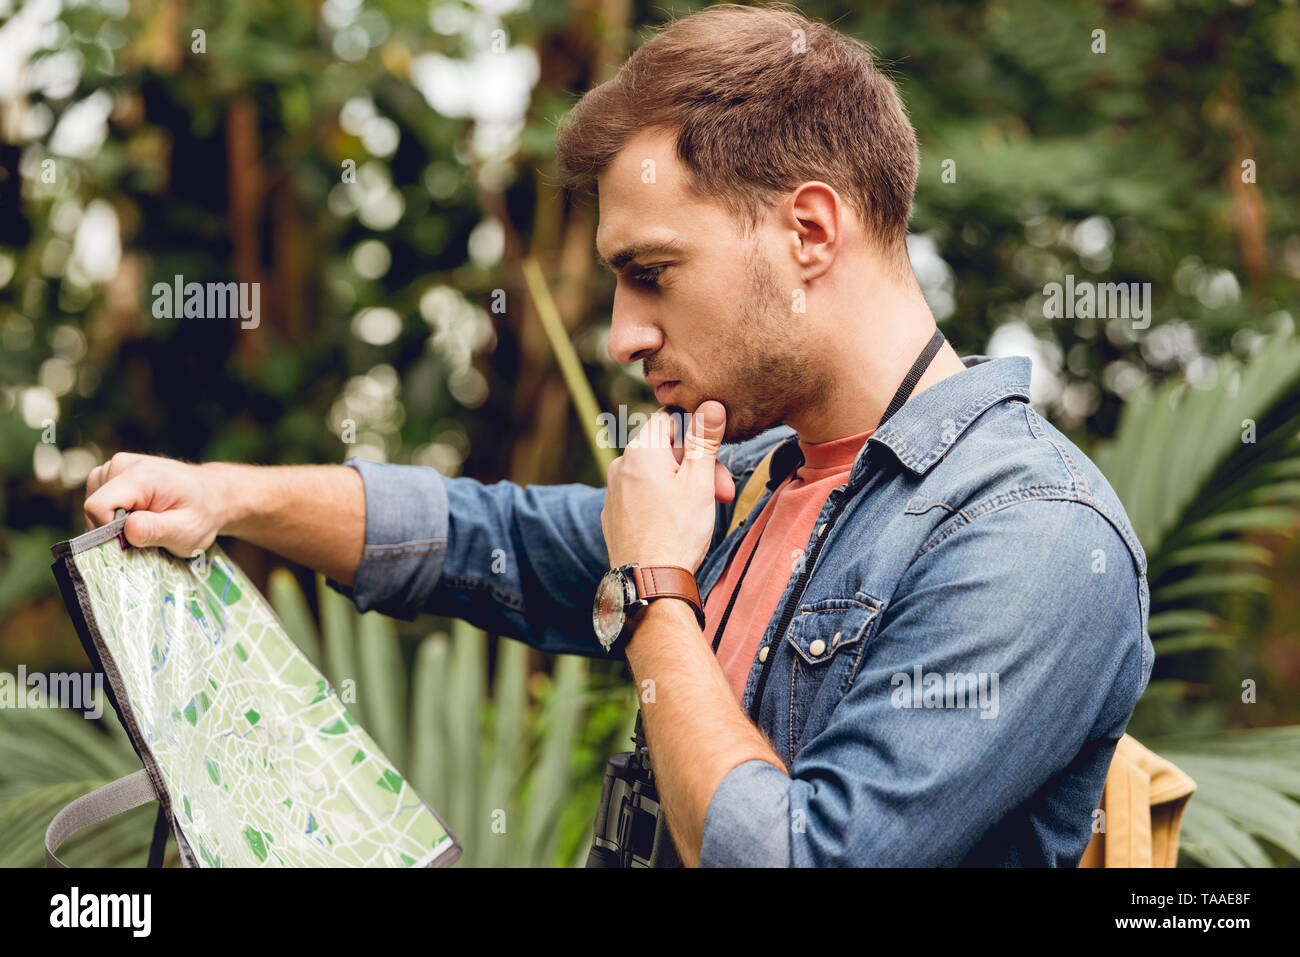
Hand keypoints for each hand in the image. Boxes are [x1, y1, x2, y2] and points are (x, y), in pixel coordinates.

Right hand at [83, 452, 229, 557]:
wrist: (213, 495)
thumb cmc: (202, 514)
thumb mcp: (187, 531)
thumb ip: (157, 530)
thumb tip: (128, 528)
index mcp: (141, 476)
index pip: (98, 506)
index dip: (108, 532)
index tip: (133, 542)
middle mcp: (122, 464)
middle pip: (93, 507)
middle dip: (113, 529)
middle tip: (146, 533)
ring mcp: (115, 466)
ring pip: (94, 506)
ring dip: (114, 522)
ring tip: (146, 522)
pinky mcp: (112, 473)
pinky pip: (99, 501)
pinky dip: (113, 514)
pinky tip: (138, 515)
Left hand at [601, 400, 734, 572]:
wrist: (650, 582)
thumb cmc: (677, 532)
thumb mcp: (699, 482)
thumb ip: (704, 440)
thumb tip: (710, 404)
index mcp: (640, 451)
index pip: (668, 419)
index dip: (695, 433)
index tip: (714, 454)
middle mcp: (620, 466)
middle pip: (664, 451)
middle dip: (696, 467)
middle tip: (724, 492)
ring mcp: (613, 492)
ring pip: (654, 475)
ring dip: (681, 485)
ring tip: (702, 511)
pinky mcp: (613, 515)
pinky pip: (641, 496)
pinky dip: (660, 502)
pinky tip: (677, 523)